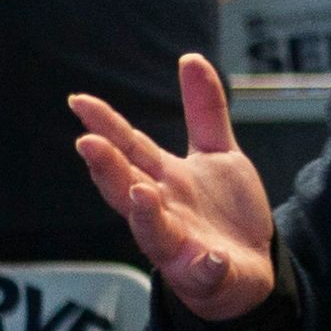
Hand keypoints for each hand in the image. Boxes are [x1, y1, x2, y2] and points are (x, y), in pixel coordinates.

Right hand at [70, 56, 280, 320]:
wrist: (250, 265)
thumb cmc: (221, 211)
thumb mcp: (217, 153)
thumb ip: (204, 110)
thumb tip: (190, 58)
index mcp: (163, 178)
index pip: (129, 148)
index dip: (106, 124)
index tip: (80, 101)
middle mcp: (162, 209)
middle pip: (127, 187)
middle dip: (108, 168)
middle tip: (88, 143)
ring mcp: (180, 243)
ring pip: (154, 231)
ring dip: (145, 214)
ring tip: (142, 193)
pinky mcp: (207, 272)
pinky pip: (204, 271)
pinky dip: (205, 265)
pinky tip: (211, 257)